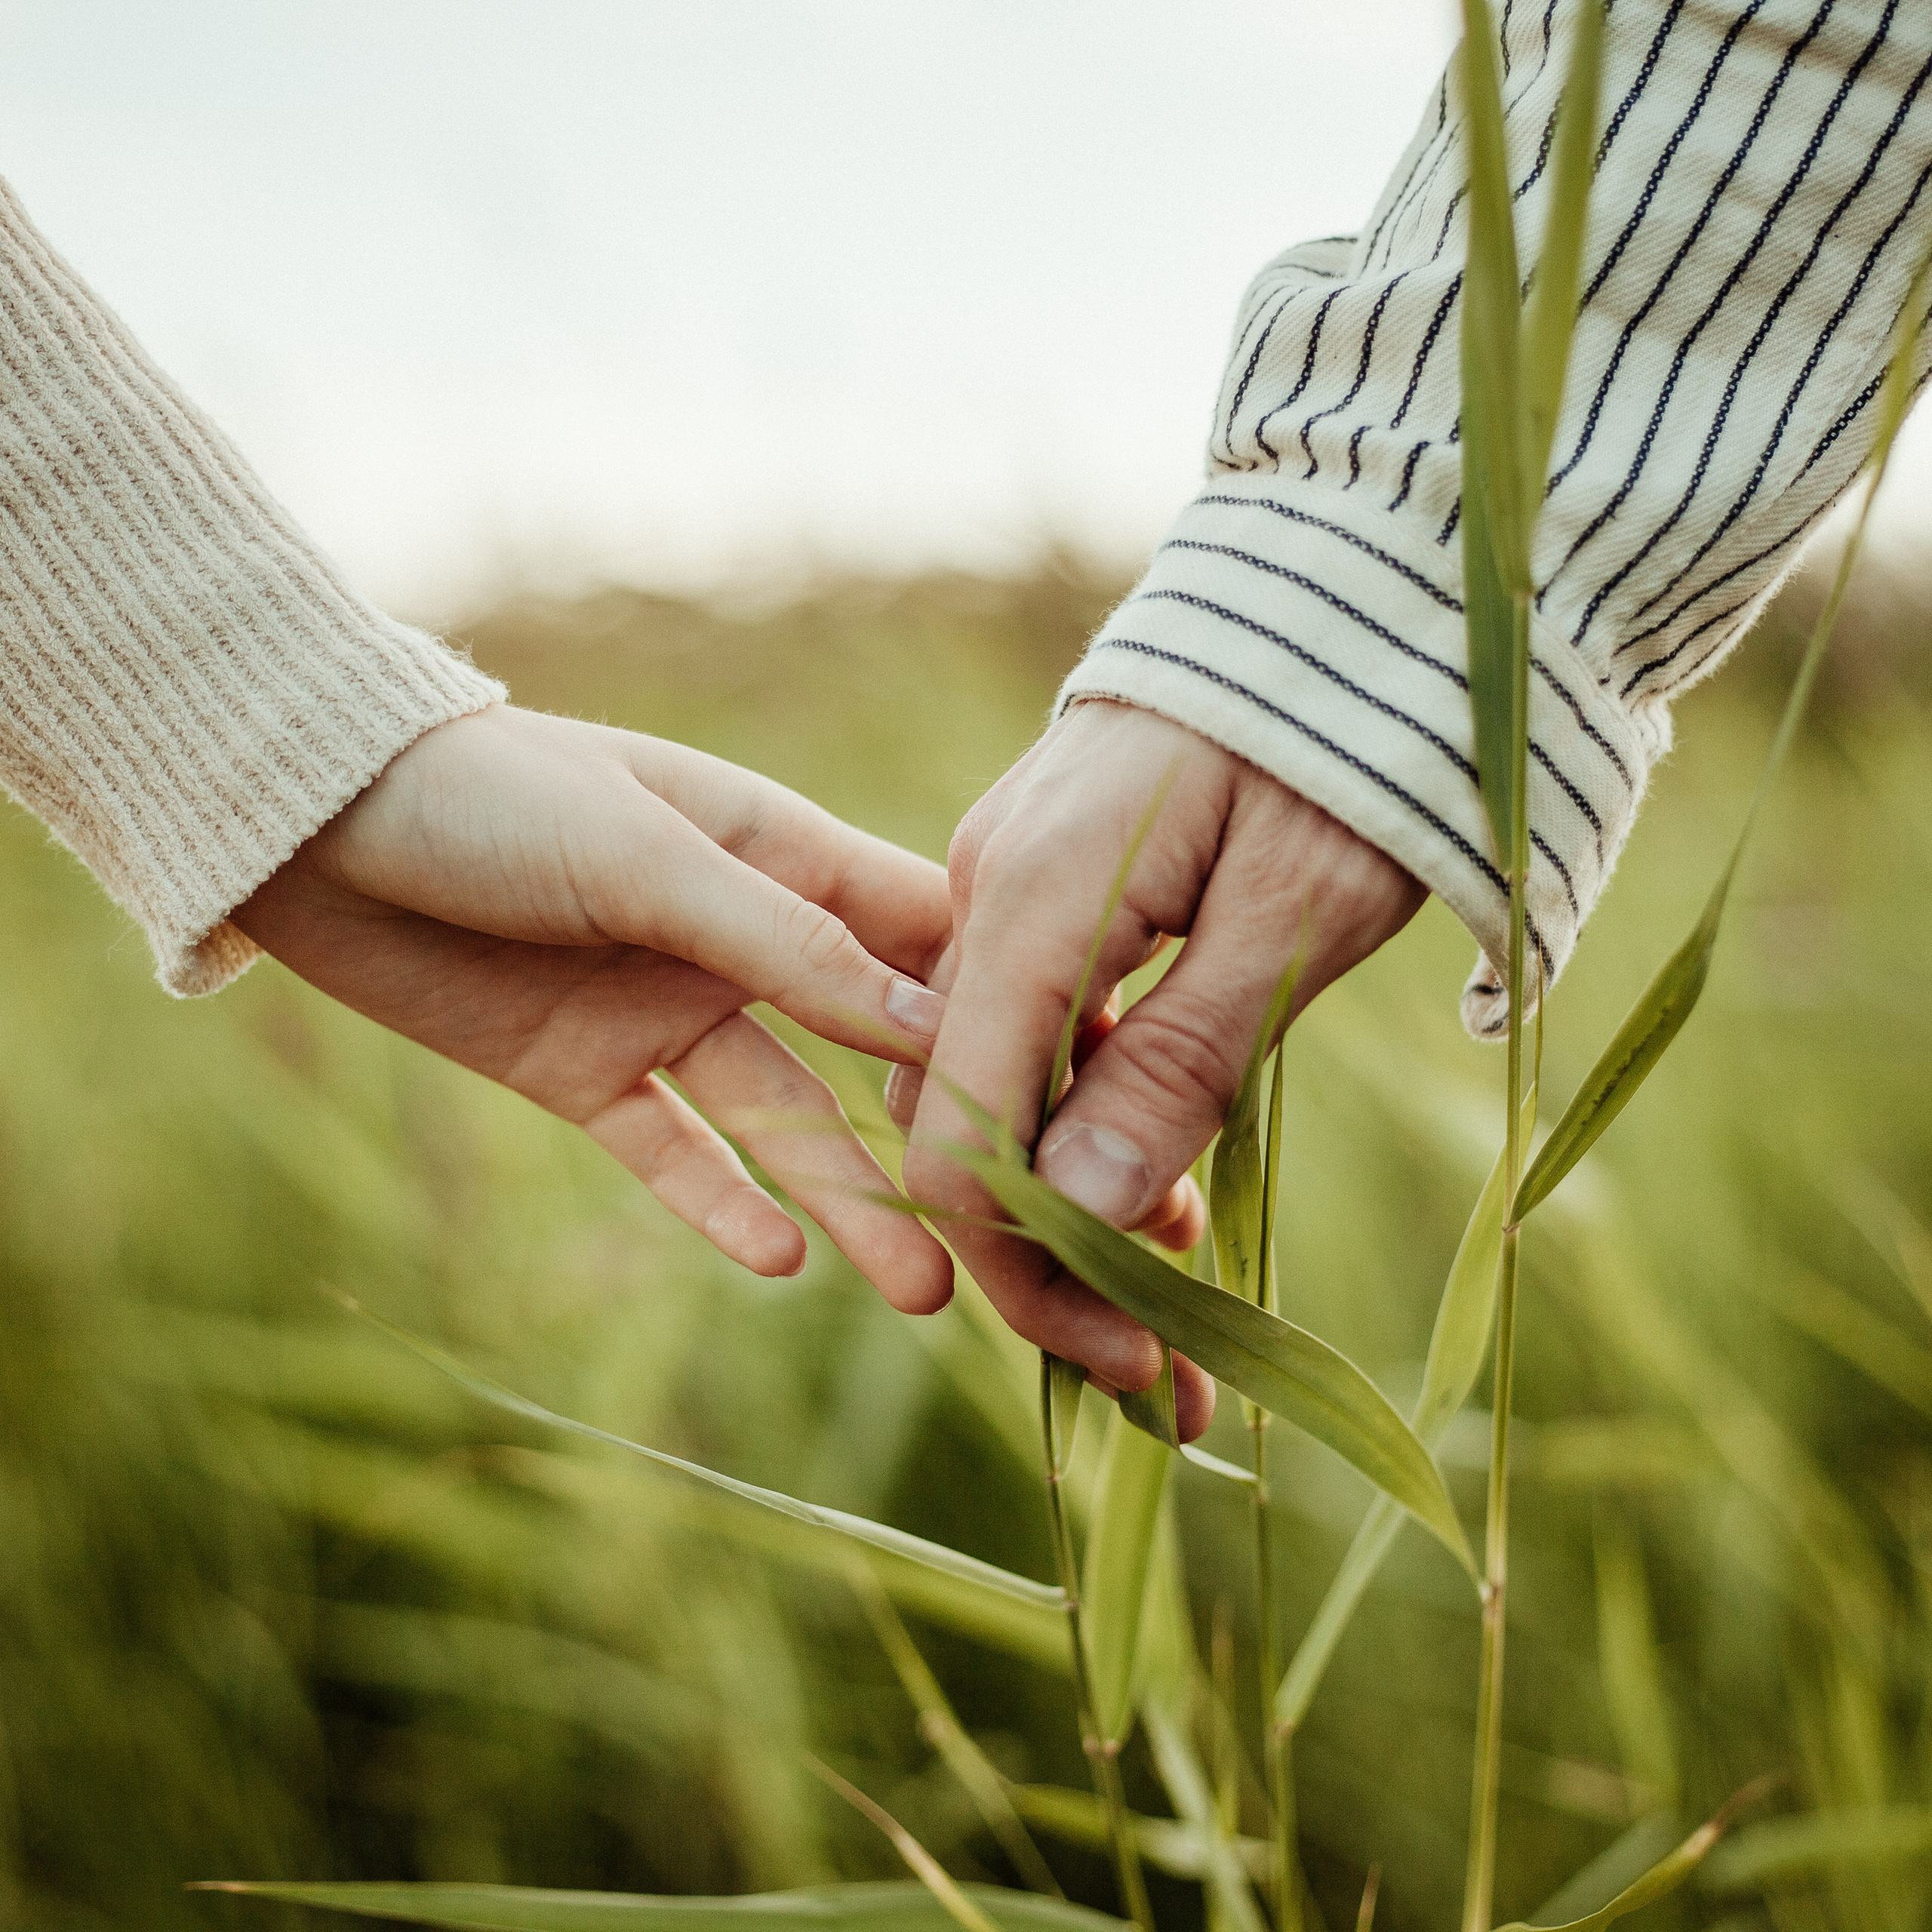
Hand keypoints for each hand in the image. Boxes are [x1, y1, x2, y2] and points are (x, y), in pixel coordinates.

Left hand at [233, 704, 954, 1304]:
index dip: (998, 1009)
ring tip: (924, 1292)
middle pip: (871, 1052)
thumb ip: (788, 942)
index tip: (1079, 1093)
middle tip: (1016, 1233)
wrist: (316, 823)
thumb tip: (939, 1022)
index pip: (924, 939)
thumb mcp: (650, 856)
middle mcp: (744, 944)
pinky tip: (782, 1262)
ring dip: (851, 1202)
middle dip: (943, 1134)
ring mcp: (667, 1014)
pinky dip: (724, 1205)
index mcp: (783, 857)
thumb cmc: (495, 795)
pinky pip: (675, 1154)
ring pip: (787, 1122)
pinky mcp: (589, 1075)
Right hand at [895, 702, 1425, 1440]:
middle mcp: (987, 896)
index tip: (1134, 1357)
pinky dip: (1085, 1122)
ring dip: (1073, 1201)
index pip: (965, 1133)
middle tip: (1164, 1372)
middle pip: (969, 1125)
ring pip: (997, 1087)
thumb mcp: (1296, 913)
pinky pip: (1032, 1033)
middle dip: (1054, 1260)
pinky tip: (1162, 1179)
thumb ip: (1182, 1057)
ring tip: (1180, 1288)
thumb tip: (1090, 1211)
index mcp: (1032, 901)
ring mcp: (1007, 888)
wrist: (1353, 594)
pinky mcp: (1047, 891)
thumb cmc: (1352, 745)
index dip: (1033, 1265)